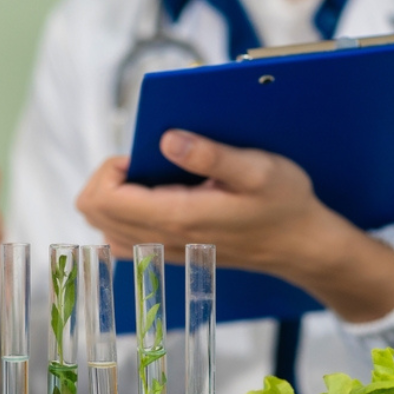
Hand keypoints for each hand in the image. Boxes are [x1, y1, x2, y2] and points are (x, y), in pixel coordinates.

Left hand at [75, 130, 393, 321]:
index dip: (109, 169)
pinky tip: (150, 197)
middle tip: (142, 162)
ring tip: (146, 178)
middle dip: (106, 178)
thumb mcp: (257, 169)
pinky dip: (121, 215)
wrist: (300, 246)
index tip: (139, 154)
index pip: (104, 199)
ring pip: (102, 227)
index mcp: (175, 217)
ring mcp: (161, 251)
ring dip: (111, 197)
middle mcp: (160, 239)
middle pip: (93, 212)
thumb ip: (211, 154)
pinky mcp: (166, 253)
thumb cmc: (284, 204)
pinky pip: (120, 239)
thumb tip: (167, 139)